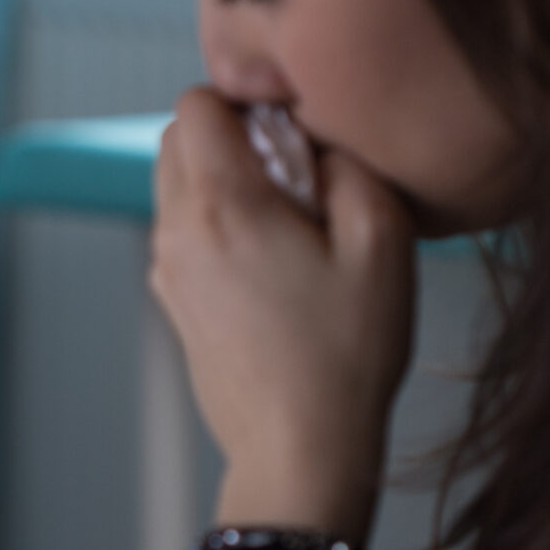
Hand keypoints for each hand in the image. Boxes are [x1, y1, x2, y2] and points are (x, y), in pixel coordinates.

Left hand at [151, 88, 415, 542]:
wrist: (298, 449)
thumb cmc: (345, 353)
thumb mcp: (382, 244)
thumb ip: (349, 168)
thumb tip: (317, 140)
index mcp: (221, 204)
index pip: (195, 102)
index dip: (244, 100)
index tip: (292, 132)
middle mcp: (177, 230)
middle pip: (175, 138)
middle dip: (228, 134)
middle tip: (295, 173)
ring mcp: (166, 269)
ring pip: (173, 185)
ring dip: (220, 179)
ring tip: (289, 221)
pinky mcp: (172, 301)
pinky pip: (181, 231)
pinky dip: (214, 223)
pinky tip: (271, 261)